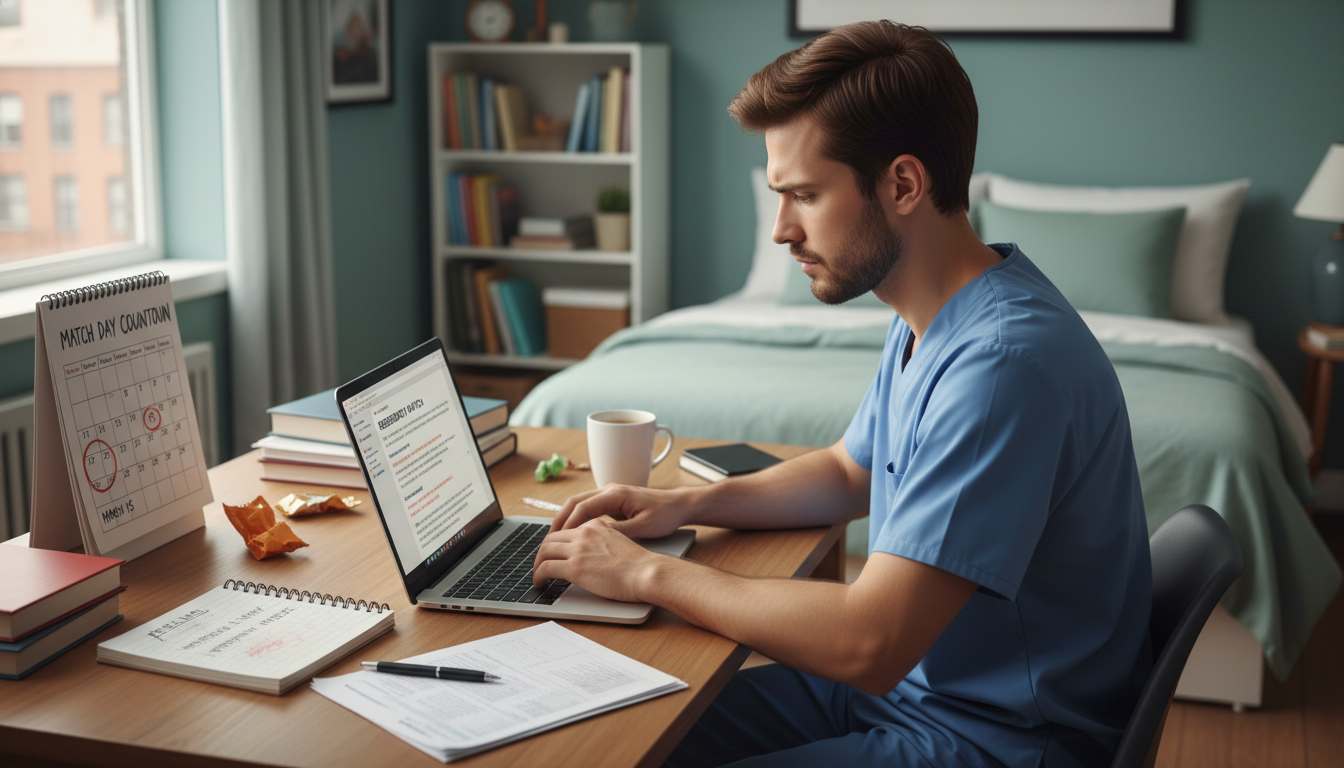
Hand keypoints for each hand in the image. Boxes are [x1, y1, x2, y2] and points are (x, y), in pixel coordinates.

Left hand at [531, 518, 659, 602]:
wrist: (646, 572)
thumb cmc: (640, 565)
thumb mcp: (620, 542)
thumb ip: (603, 542)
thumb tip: (593, 554)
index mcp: (596, 525)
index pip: (568, 530)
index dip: (556, 542)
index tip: (554, 553)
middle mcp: (584, 533)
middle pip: (552, 538)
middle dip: (543, 552)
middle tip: (540, 564)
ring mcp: (578, 549)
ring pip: (544, 551)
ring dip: (537, 564)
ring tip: (537, 575)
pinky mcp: (574, 567)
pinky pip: (546, 568)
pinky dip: (538, 575)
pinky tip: (540, 582)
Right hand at [549, 484, 693, 539]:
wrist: (680, 505)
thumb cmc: (666, 515)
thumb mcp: (644, 527)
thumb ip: (619, 532)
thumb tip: (596, 538)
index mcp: (615, 494)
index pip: (582, 507)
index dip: (568, 525)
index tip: (557, 540)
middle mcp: (609, 490)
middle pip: (575, 502)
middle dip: (559, 520)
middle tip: (548, 540)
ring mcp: (610, 494)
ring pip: (580, 504)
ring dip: (566, 519)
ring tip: (555, 538)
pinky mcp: (613, 501)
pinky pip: (589, 508)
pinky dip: (577, 519)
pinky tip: (573, 534)